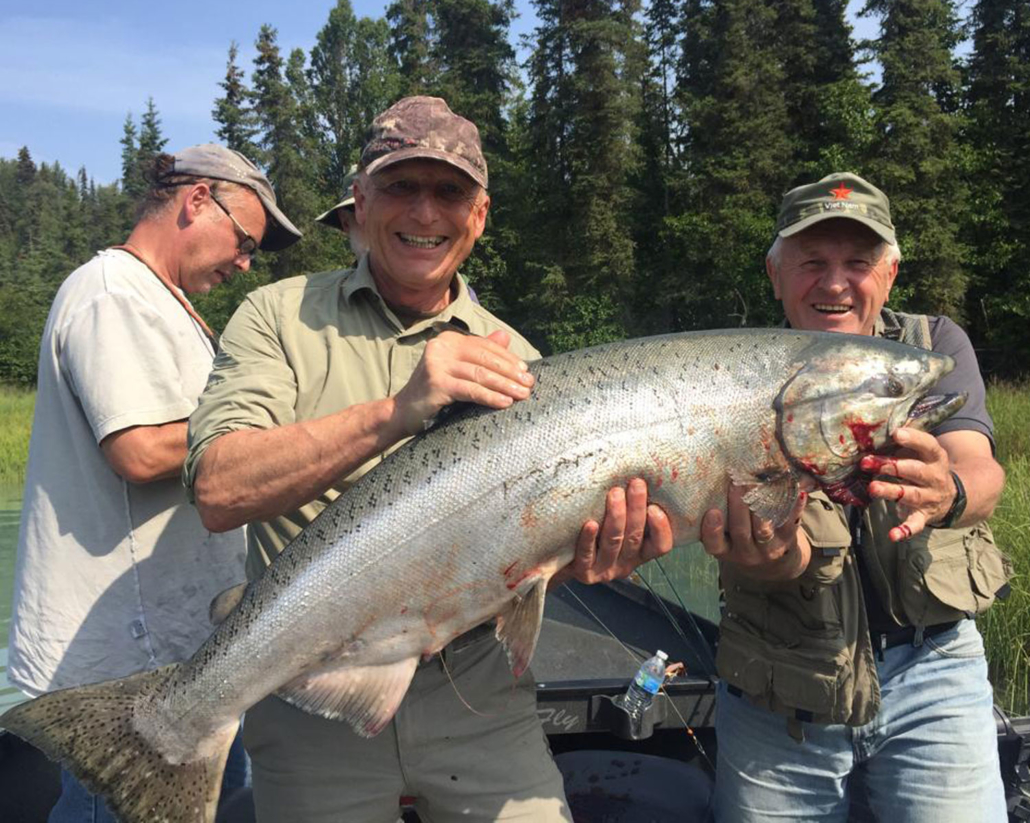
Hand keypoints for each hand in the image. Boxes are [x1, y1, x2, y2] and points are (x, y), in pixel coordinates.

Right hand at [391, 330, 534, 436]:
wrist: (403, 412)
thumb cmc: (435, 392)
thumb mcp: (459, 369)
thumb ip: (480, 353)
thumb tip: (505, 336)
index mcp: (448, 340)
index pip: (485, 347)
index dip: (508, 359)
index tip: (526, 371)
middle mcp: (441, 346)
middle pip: (485, 359)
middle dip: (510, 373)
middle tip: (529, 385)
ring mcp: (437, 364)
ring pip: (480, 374)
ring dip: (505, 385)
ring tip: (523, 395)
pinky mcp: (436, 383)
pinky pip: (471, 390)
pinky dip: (490, 396)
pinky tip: (505, 402)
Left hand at [558, 478, 672, 585]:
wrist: (562, 557)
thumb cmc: (595, 528)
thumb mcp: (618, 522)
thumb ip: (630, 507)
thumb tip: (638, 469)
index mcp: (640, 553)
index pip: (660, 546)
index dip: (661, 528)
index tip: (654, 506)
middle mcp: (625, 564)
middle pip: (634, 537)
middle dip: (636, 508)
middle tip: (636, 483)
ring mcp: (604, 570)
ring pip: (614, 542)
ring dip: (616, 516)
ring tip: (615, 493)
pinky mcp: (584, 572)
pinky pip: (587, 555)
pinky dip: (589, 539)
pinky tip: (590, 523)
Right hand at [700, 484, 809, 580]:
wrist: (773, 563)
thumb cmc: (740, 539)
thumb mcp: (725, 535)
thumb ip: (718, 516)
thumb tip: (711, 481)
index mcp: (725, 550)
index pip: (715, 544)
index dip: (712, 530)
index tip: (712, 511)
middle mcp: (746, 553)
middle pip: (741, 531)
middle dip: (738, 506)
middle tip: (736, 482)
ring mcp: (768, 549)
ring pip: (763, 528)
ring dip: (760, 505)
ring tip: (758, 482)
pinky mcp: (787, 540)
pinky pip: (789, 523)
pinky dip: (793, 507)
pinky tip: (796, 491)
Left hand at [860, 427, 955, 541]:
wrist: (954, 496)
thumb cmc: (926, 466)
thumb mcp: (922, 452)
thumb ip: (906, 440)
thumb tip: (880, 419)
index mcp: (936, 457)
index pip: (928, 445)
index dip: (914, 439)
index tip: (896, 433)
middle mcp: (935, 477)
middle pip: (914, 470)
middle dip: (892, 466)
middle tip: (867, 463)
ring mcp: (931, 497)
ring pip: (911, 495)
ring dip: (891, 492)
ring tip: (873, 488)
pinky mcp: (925, 515)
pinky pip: (916, 524)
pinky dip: (905, 530)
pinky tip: (892, 535)